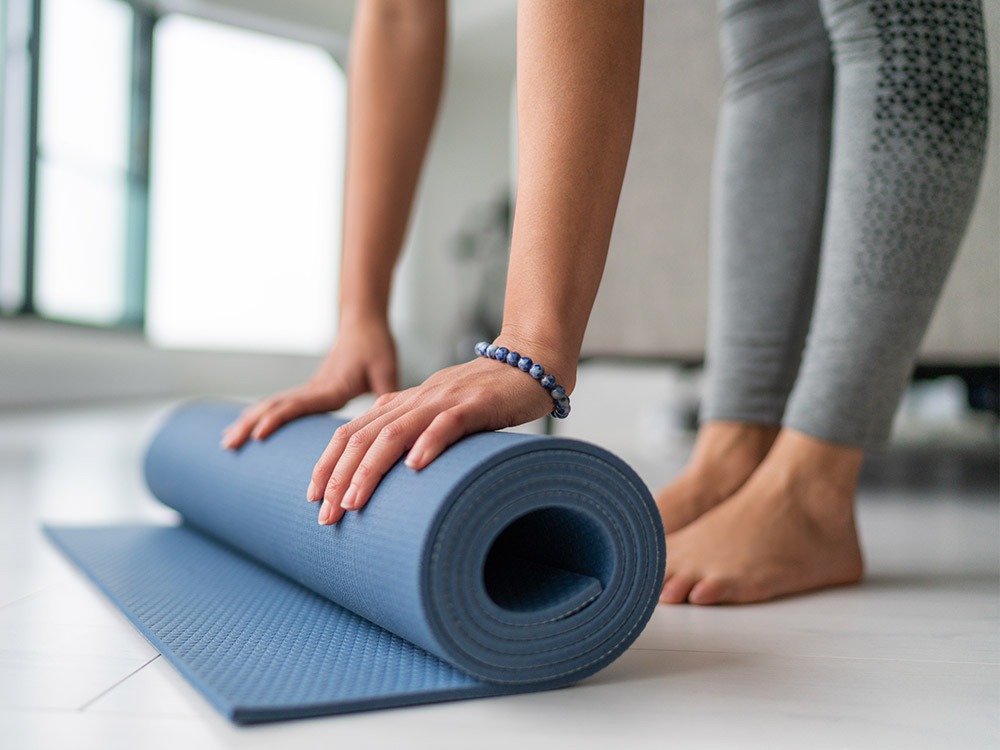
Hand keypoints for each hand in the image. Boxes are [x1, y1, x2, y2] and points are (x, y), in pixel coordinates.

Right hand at [221, 318, 397, 449]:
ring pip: (272, 405)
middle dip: (251, 425)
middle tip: (228, 445)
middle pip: (275, 406)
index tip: (259, 433)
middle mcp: (314, 388)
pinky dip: (259, 415)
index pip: (300, 404)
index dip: (279, 418)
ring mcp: (309, 389)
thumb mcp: (387, 371)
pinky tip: (247, 427)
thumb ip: (389, 395)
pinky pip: (279, 404)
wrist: (363, 324)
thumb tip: (394, 424)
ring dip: (248, 421)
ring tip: (227, 442)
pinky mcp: (309, 390)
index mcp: (331, 387)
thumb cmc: (376, 347)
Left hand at [308, 351, 571, 524]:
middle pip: (363, 436)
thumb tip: (391, 470)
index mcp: (402, 404)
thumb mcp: (439, 414)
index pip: (351, 432)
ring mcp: (444, 400)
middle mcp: (416, 400)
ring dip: (370, 469)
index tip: (313, 498)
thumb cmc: (486, 396)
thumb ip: (413, 432)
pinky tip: (415, 467)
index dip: (328, 464)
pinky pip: (447, 423)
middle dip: (339, 477)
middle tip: (325, 515)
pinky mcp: (476, 404)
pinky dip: (429, 443)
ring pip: (395, 432)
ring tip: (354, 502)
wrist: (529, 364)